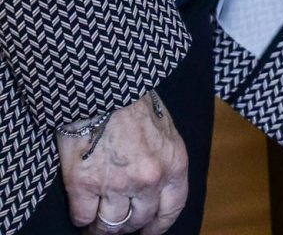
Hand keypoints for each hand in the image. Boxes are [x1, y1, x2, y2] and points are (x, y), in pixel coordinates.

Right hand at [57, 91, 188, 232]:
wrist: (103, 89)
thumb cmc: (134, 105)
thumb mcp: (165, 132)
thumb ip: (164, 162)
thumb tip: (157, 189)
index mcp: (174, 165)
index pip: (172, 209)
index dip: (158, 226)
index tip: (149, 232)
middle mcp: (149, 180)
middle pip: (138, 220)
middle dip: (127, 226)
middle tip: (115, 223)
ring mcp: (116, 184)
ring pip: (110, 225)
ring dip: (100, 227)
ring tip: (94, 223)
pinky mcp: (84, 184)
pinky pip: (82, 217)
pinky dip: (80, 218)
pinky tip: (81, 210)